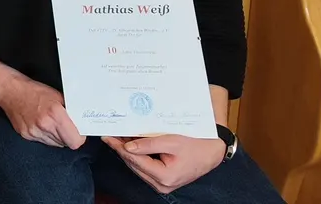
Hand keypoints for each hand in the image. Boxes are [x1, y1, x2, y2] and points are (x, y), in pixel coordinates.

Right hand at [0, 73, 84, 148]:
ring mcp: (34, 132)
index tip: (78, 132)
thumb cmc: (33, 90)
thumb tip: (81, 122)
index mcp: (55, 113)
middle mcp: (44, 125)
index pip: (75, 141)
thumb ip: (70, 111)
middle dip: (68, 136)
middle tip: (63, 125)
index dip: (79, 137)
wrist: (10, 90)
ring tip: (51, 123)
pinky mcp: (26, 135)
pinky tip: (41, 124)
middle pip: (66, 144)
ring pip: (55, 144)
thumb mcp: (58, 96)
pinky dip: (45, 135)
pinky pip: (43, 141)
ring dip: (56, 136)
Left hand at [104, 134, 226, 194]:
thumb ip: (148, 144)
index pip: (135, 160)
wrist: (212, 151)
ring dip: (128, 152)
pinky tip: (131, 144)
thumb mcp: (171, 141)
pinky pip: (145, 167)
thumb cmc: (195, 145)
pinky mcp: (163, 180)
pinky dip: (138, 156)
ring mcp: (162, 184)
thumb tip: (127, 147)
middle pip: (134, 165)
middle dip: (121, 149)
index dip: (119, 148)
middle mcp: (162, 185)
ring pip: (138, 166)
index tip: (108, 137)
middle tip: (110, 135)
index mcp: (164, 177)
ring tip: (117, 137)